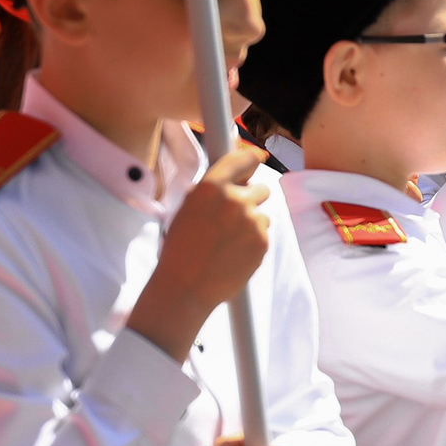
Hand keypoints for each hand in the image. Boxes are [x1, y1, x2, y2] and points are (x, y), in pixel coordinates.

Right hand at [128, 147, 271, 358]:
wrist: (186, 286)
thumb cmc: (180, 248)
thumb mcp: (188, 208)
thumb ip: (211, 190)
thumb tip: (235, 176)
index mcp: (211, 187)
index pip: (245, 159)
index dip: (252, 160)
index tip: (257, 160)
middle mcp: (235, 200)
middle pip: (261, 188)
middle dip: (250, 198)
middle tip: (233, 215)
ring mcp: (252, 221)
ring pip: (262, 213)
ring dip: (251, 222)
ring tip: (228, 240)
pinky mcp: (262, 242)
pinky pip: (264, 233)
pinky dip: (253, 240)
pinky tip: (233, 252)